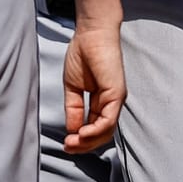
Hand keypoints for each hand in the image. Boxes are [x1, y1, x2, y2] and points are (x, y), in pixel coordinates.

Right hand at [61, 21, 125, 153]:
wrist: (90, 35)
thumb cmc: (82, 55)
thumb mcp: (73, 88)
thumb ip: (74, 109)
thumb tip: (72, 130)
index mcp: (102, 101)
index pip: (95, 129)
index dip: (80, 140)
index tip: (66, 143)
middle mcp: (112, 102)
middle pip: (102, 134)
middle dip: (84, 145)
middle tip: (68, 147)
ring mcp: (116, 98)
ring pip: (107, 131)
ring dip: (88, 142)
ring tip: (72, 142)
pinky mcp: (116, 92)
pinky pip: (109, 119)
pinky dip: (95, 131)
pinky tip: (82, 133)